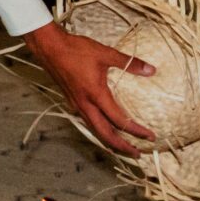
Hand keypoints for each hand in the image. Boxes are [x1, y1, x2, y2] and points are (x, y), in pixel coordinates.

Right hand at [21, 22, 154, 154]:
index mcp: (95, 95)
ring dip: (110, 141)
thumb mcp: (105, 54)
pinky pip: (87, 121)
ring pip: (94, 130)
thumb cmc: (75, 50)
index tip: (150, 136)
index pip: (119, 121)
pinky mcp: (71, 100)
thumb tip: (151, 70)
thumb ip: (129, 63)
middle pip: (105, 135)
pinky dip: (99, 130)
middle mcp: (85, 104)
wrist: (48, 47)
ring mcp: (76, 104)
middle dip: (122, 147)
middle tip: (137, 154)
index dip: (136, 131)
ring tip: (123, 146)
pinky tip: (104, 126)